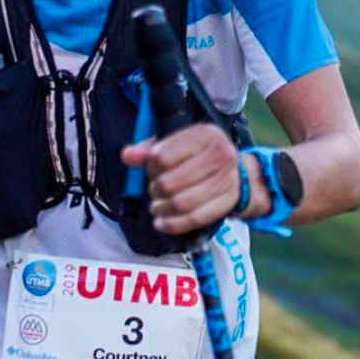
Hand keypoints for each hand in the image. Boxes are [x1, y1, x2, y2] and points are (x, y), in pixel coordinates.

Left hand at [120, 123, 265, 234]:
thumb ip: (147, 150)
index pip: (162, 157)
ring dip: (161, 208)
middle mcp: (220, 155)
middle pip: (169, 183)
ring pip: (181, 203)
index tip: (151, 169)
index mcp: (204, 135)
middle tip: (153, 190)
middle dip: (154, 190)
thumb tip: (127, 156)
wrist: (232, 168)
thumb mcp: (173, 144)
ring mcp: (227, 180)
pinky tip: (161, 223)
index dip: (149, 167)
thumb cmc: (195, 154)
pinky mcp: (228, 201)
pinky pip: (196, 219)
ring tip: (156, 206)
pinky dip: (173, 224)